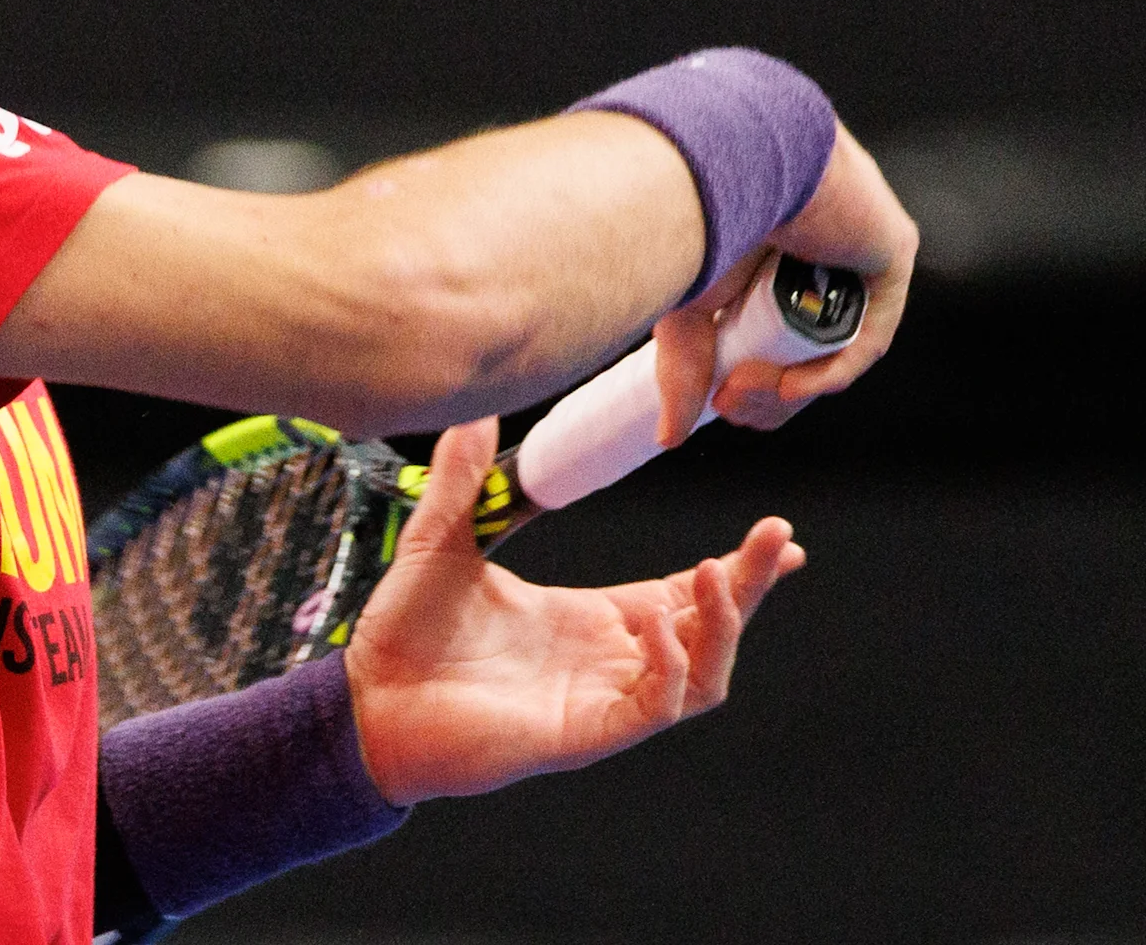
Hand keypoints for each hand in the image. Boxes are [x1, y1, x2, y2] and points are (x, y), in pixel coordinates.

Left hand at [343, 417, 804, 806]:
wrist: (364, 700)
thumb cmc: (403, 636)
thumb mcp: (439, 541)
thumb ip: (462, 479)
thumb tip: (474, 411)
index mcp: (589, 619)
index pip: (683, 594)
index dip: (733, 569)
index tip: (778, 536)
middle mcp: (608, 660)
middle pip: (709, 628)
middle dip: (749, 586)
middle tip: (780, 538)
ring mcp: (604, 700)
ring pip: (703, 673)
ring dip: (722, 624)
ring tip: (722, 569)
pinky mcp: (587, 732)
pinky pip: (658, 705)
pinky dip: (669, 663)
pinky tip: (657, 621)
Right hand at [654, 120, 918, 441]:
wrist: (728, 157)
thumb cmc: (694, 209)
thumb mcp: (682, 304)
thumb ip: (681, 368)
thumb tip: (668, 437)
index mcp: (773, 248)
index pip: (776, 331)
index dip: (752, 377)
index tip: (719, 403)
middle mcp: (821, 243)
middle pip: (808, 344)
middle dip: (769, 392)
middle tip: (730, 407)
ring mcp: (858, 245)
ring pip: (838, 339)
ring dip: (794, 387)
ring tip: (742, 397)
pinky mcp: (889, 248)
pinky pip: (869, 327)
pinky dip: (832, 368)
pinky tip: (790, 387)